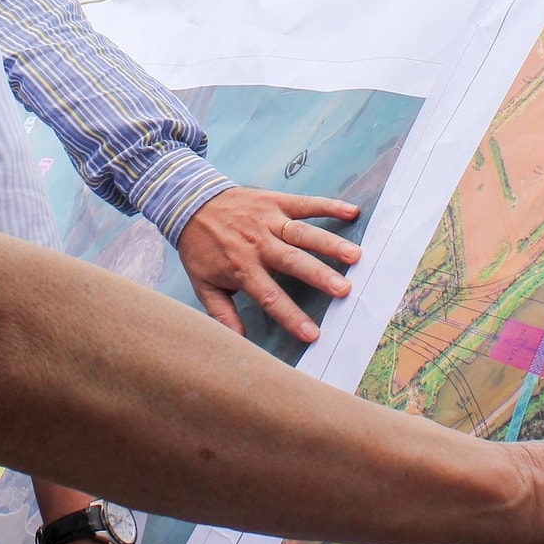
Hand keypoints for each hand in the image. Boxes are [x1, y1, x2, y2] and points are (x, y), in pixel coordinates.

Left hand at [174, 187, 360, 342]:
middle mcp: (258, 244)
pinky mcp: (275, 201)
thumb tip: (239, 342)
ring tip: (354, 256)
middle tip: (345, 290)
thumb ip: (222, 314)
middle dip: (319, 276)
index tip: (313, 334)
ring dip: (329, 243)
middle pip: (292, 262)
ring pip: (303, 233)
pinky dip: (329, 206)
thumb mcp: (203, 284)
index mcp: (242, 267)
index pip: (270, 296)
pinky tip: (352, 212)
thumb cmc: (200, 248)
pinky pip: (305, 203)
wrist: (189, 203)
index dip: (291, 316)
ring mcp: (269, 220)